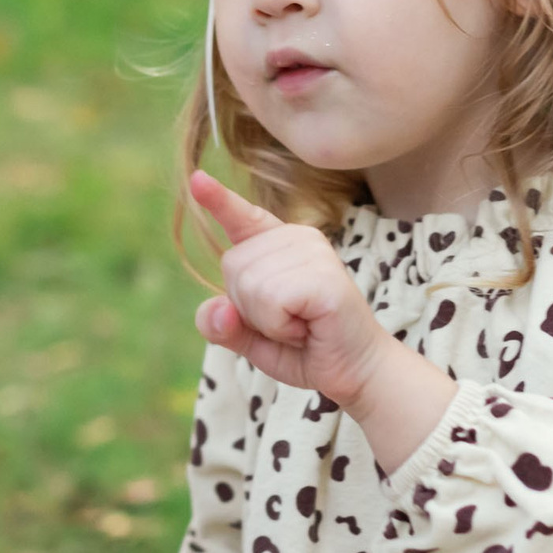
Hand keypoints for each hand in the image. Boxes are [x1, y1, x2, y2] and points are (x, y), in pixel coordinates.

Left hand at [189, 170, 396, 409]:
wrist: (355, 373)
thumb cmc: (307, 350)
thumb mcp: (252, 339)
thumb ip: (222, 325)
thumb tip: (217, 309)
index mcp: (280, 245)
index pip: (244, 219)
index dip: (220, 201)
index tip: (197, 179)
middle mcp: (298, 238)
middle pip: (233, 266)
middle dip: (250, 310)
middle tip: (290, 322)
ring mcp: (314, 252)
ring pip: (250, 285)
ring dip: (268, 322)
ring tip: (303, 325)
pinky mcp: (323, 276)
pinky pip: (271, 300)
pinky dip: (280, 327)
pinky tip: (308, 328)